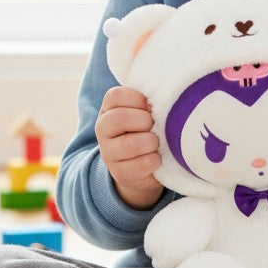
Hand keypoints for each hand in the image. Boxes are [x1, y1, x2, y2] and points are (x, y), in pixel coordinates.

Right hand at [95, 86, 163, 208]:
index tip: (149, 107)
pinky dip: (155, 160)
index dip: (137, 100)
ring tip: (155, 143)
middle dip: (144, 121)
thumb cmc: (145, 131)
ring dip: (151, 142)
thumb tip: (164, 94)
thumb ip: (146, 101)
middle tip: (153, 126)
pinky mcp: (121, 174)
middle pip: (119, 118)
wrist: (140, 169)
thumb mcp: (142, 113)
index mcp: (108, 110)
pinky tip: (156, 158)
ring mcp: (109, 153)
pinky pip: (142, 164)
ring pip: (131, 144)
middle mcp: (102, 130)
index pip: (115, 95)